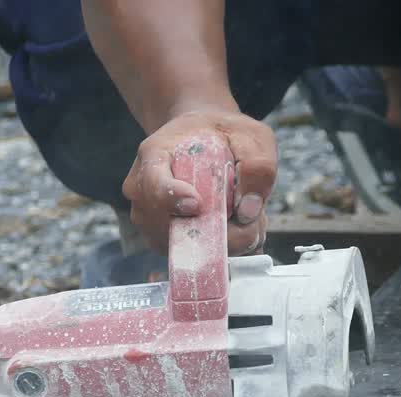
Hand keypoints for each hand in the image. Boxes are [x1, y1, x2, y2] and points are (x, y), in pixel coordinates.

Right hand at [122, 110, 275, 254]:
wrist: (202, 140)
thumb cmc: (222, 135)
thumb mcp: (250, 135)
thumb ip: (256, 165)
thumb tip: (248, 211)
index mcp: (155, 154)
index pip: (154, 184)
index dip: (174, 199)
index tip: (197, 204)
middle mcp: (144, 192)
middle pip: (173, 226)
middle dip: (222, 228)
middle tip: (252, 211)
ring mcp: (151, 221)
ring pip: (189, 248)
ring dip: (228, 239)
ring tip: (242, 211)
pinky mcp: (165, 242)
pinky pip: (196, 256)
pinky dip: (224, 247)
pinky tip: (234, 223)